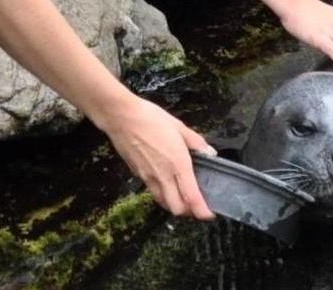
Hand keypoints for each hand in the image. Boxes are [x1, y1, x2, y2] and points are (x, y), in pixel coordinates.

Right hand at [100, 96, 215, 218]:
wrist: (122, 118)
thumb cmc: (151, 118)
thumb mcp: (179, 126)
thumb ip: (196, 142)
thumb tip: (210, 153)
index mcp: (178, 164)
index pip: (191, 197)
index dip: (202, 211)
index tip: (209, 214)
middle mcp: (163, 176)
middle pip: (177, 209)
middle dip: (189, 212)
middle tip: (196, 203)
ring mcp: (148, 178)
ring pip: (163, 203)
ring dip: (174, 204)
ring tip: (182, 195)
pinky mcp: (138, 175)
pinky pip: (153, 192)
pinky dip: (162, 194)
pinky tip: (165, 182)